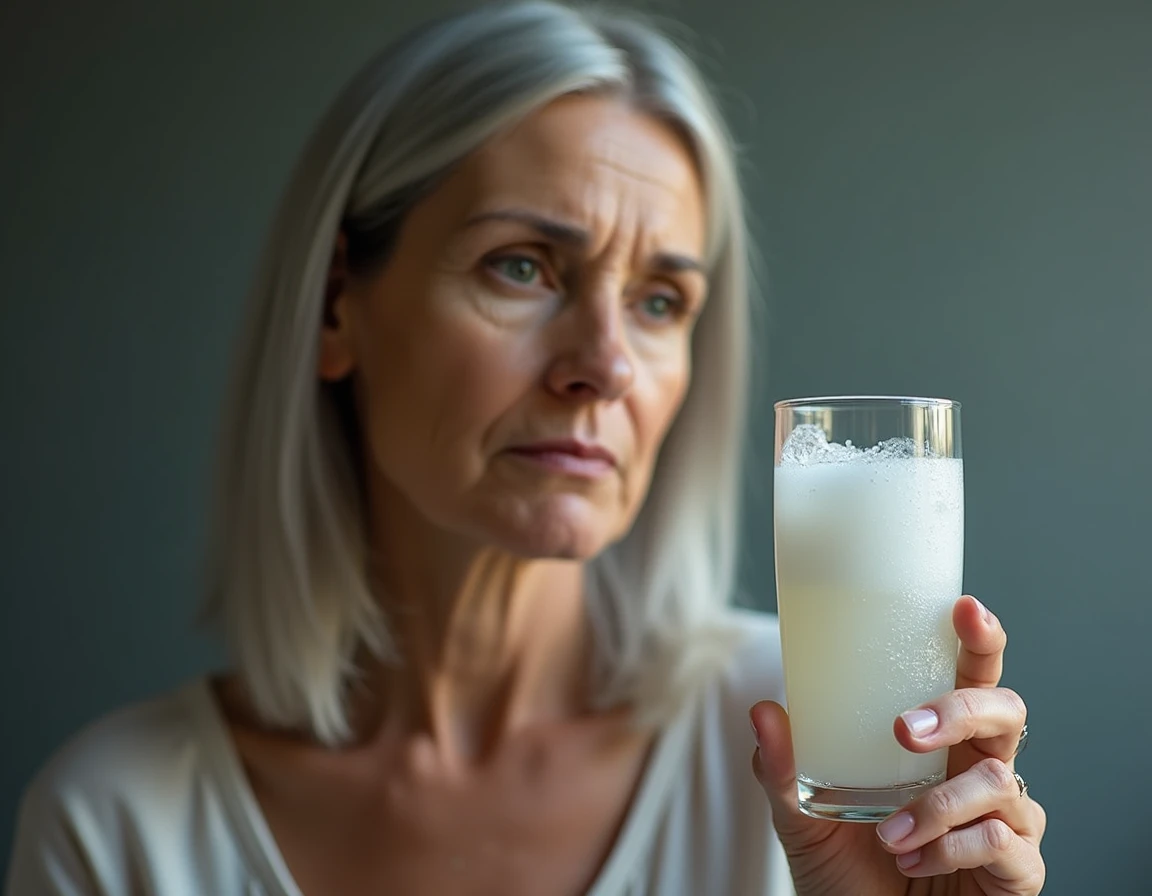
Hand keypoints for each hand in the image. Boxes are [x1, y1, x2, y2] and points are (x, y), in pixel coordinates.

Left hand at [751, 595, 1045, 895]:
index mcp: (940, 743)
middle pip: (1007, 712)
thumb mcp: (801, 819)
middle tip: (906, 729)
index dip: (978, 639)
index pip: (971, 677)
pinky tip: (913, 861)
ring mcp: (1006, 819)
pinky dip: (951, 848)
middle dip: (962, 708)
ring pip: (1000, 781)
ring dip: (936, 805)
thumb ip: (783, 769)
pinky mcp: (1017, 870)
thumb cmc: (845, 874)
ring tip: (888, 835)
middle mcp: (979, 770)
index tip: (962, 607)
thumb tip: (764, 712)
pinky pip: (1002, 842)